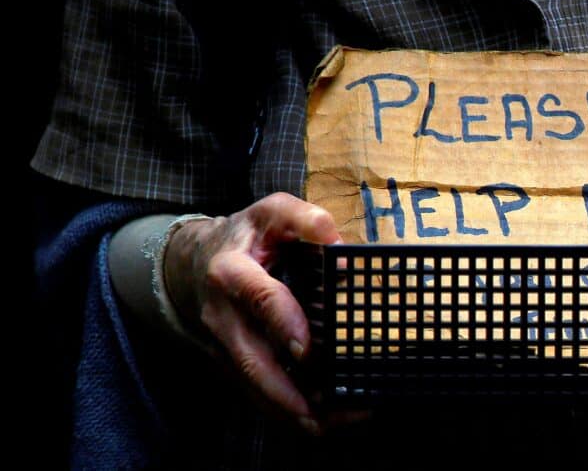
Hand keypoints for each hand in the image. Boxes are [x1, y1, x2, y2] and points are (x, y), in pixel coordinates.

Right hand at [163, 192, 345, 434]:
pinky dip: (284, 408)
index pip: (260, 299)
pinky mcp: (231, 360)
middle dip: (283, 392)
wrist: (197, 257)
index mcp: (232, 272)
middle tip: (320, 415)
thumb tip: (339, 246)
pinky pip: (256, 389)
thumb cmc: (247, 234)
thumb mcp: (272, 211)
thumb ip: (305, 220)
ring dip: (287, 409)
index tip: (307, 350)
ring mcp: (224, 343)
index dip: (284, 323)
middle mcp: (222, 315)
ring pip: (252, 384)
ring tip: (327, 426)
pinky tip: (318, 420)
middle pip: (250, 360)